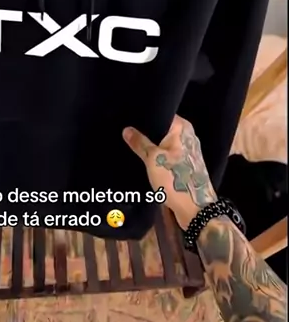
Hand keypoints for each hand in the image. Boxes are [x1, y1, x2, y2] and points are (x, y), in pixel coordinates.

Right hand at [122, 115, 217, 229]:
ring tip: (130, 144)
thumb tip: (127, 129)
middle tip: (125, 131)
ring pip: (163, 143)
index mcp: (182, 128)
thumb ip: (139, 143)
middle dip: (145, 132)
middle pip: (161, 129)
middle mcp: (187, 136)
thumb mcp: (152, 159)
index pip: (161, 113)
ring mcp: (187, 151)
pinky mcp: (185, 164)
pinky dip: (157, 156)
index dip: (144, 116)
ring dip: (150, 146)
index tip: (128, 117)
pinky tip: (142, 158)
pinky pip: (167, 155)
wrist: (195, 208)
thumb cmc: (175, 179)